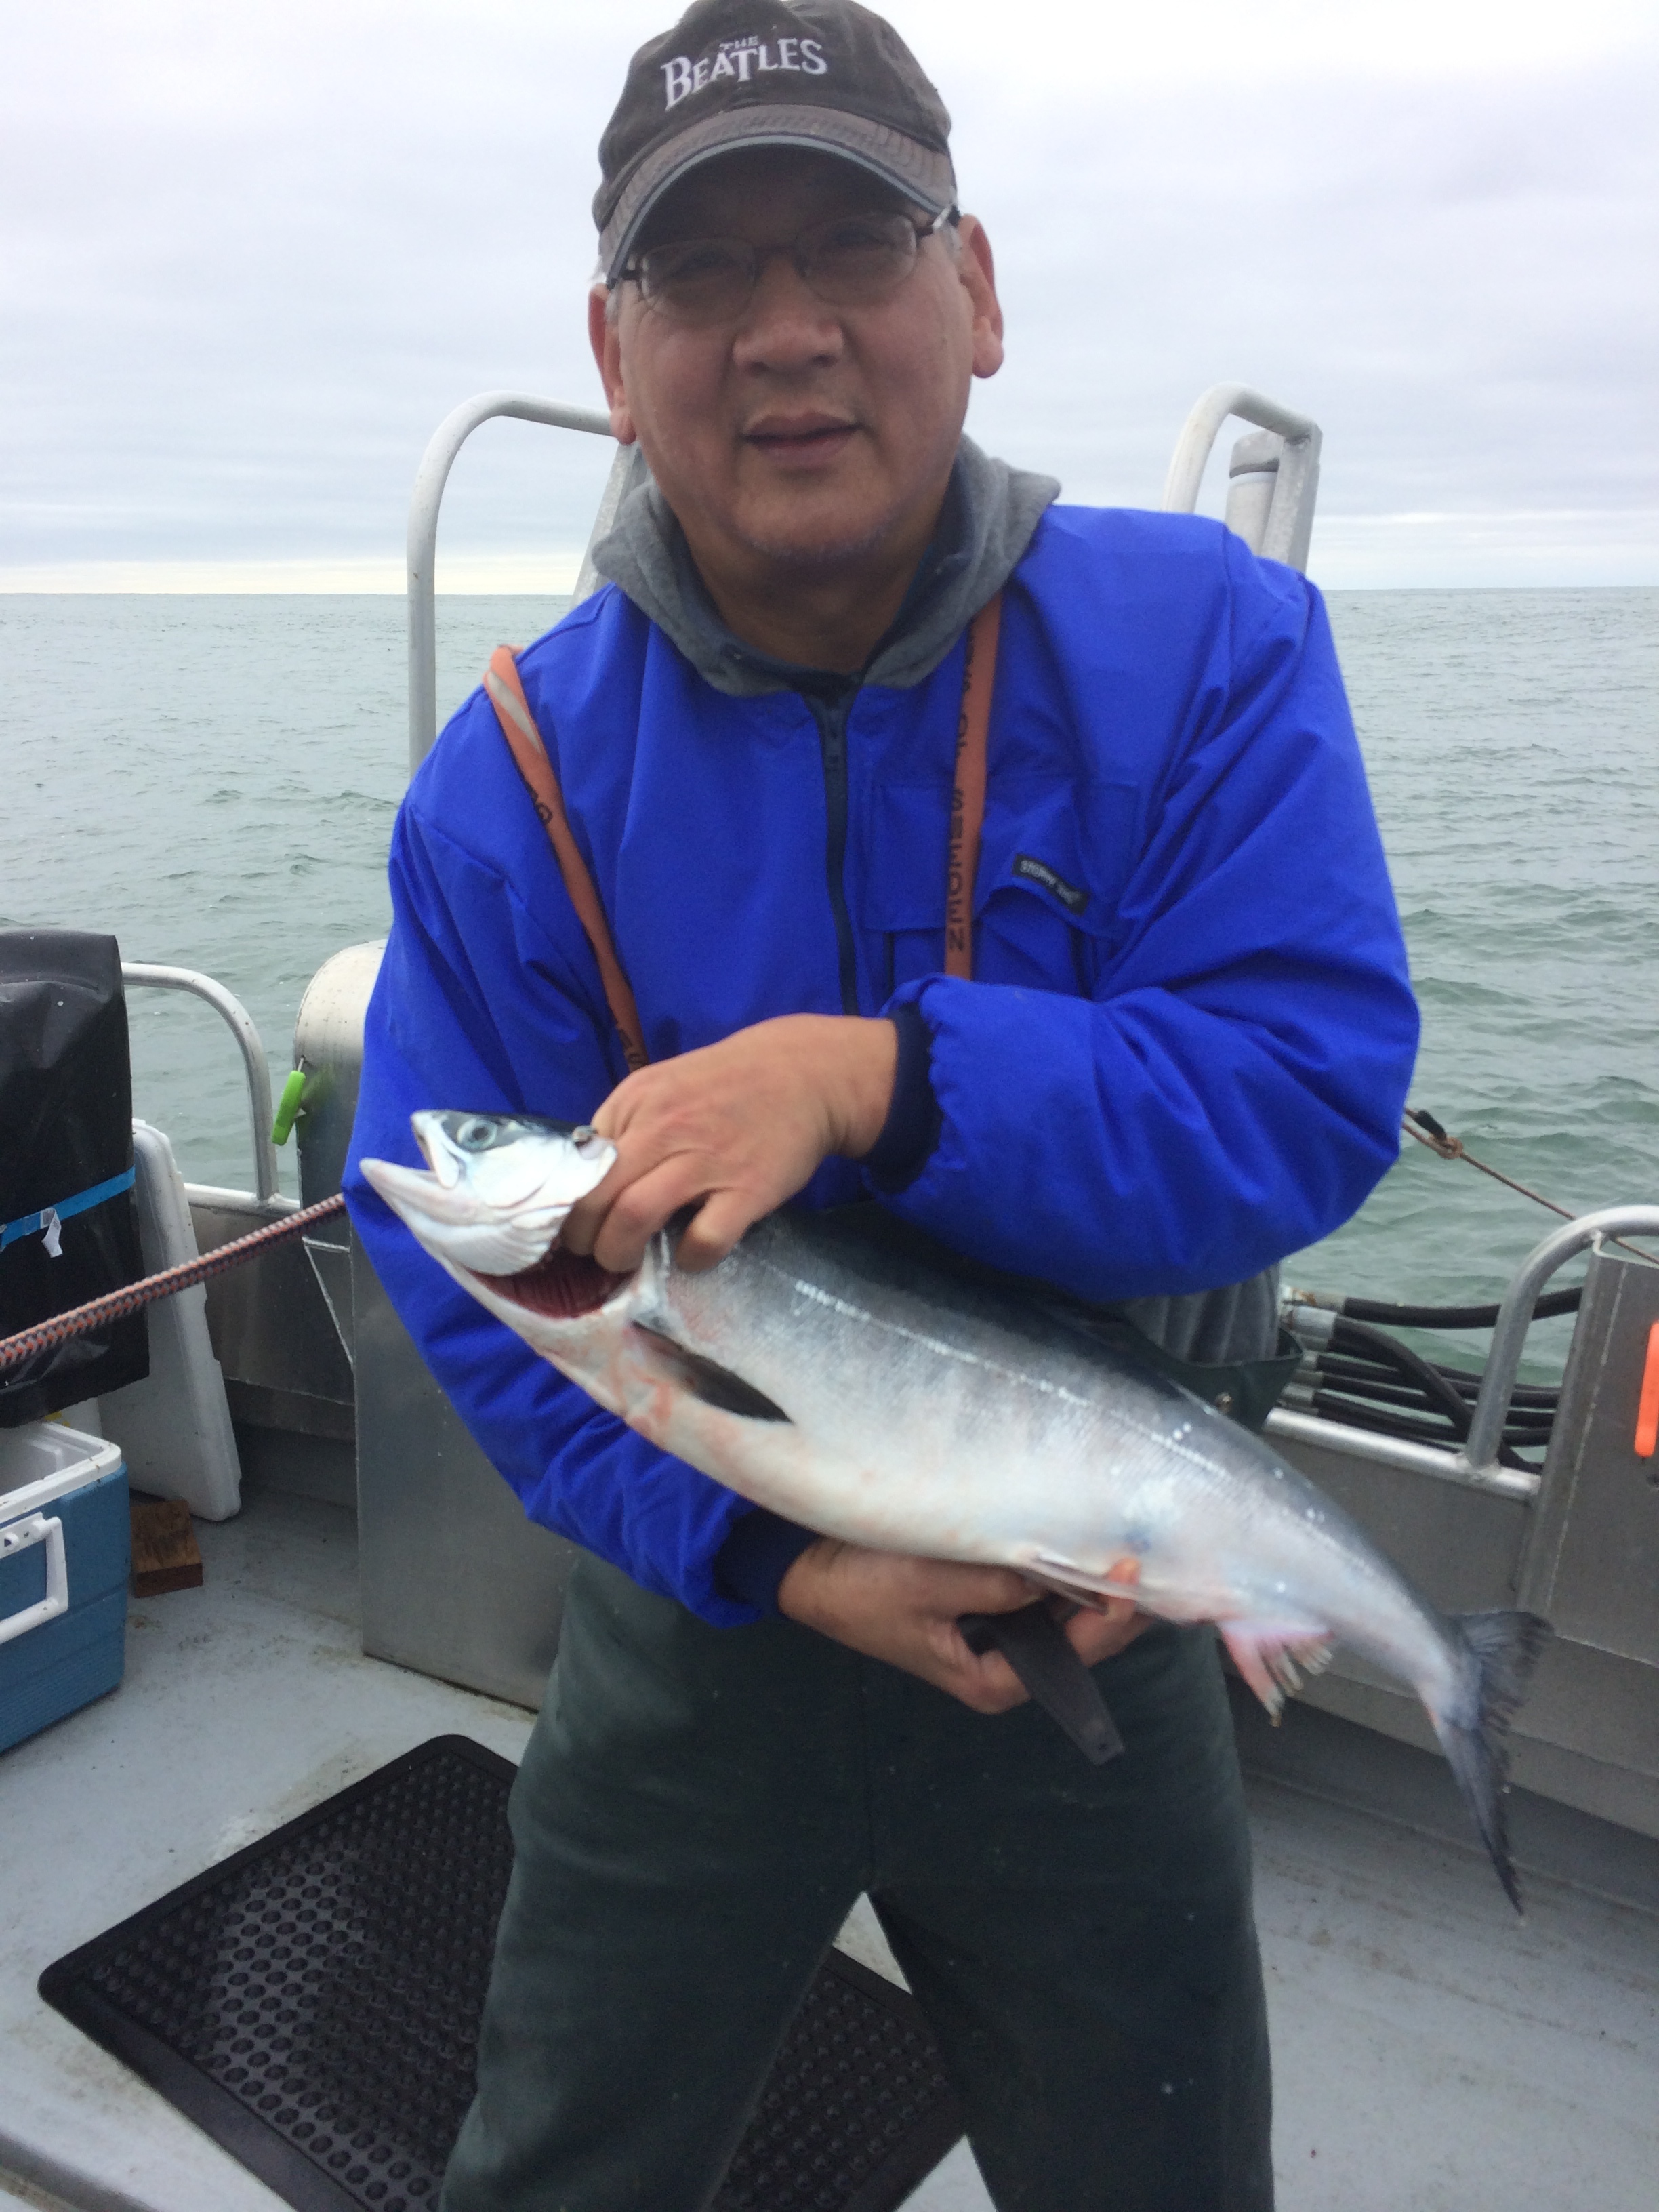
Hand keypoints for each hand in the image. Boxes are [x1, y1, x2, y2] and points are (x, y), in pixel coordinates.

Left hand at [561, 1014, 896, 1274]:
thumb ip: (625, 1125)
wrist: (804, 1073)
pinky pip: (703, 1240)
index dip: (568, 1205)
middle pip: (595, 1198)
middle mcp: (663, 1128)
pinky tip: (692, 1255)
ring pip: (633, 1219)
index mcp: (635, 1102)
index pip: (578, 1165)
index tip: (574, 1226)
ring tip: (625, 1261)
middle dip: (584, 1239)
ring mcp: (705, 1161)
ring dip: (618, 1254)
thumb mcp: (662, 1085)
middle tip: (594, 1253)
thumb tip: (588, 1178)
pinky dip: (690, 1259)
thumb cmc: (726, 1084)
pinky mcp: (747, 1190)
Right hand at [776, 1539, 1147, 1711]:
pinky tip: (1082, 1536)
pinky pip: (1040, 1587)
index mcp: (993, 1680)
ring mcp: (998, 1631)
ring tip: (1131, 1540)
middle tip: (1157, 1553)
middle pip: (1082, 1636)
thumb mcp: (930, 1585)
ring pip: (1066, 1611)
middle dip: (1116, 1599)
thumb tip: (1064, 1570)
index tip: (1130, 1568)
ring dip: (1093, 1579)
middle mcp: (1005, 1664)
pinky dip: (1061, 1566)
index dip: (1111, 1614)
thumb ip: (998, 1583)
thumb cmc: (865, 1588)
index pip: (1076, 1652)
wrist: (811, 1572)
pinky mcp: (986, 1601)